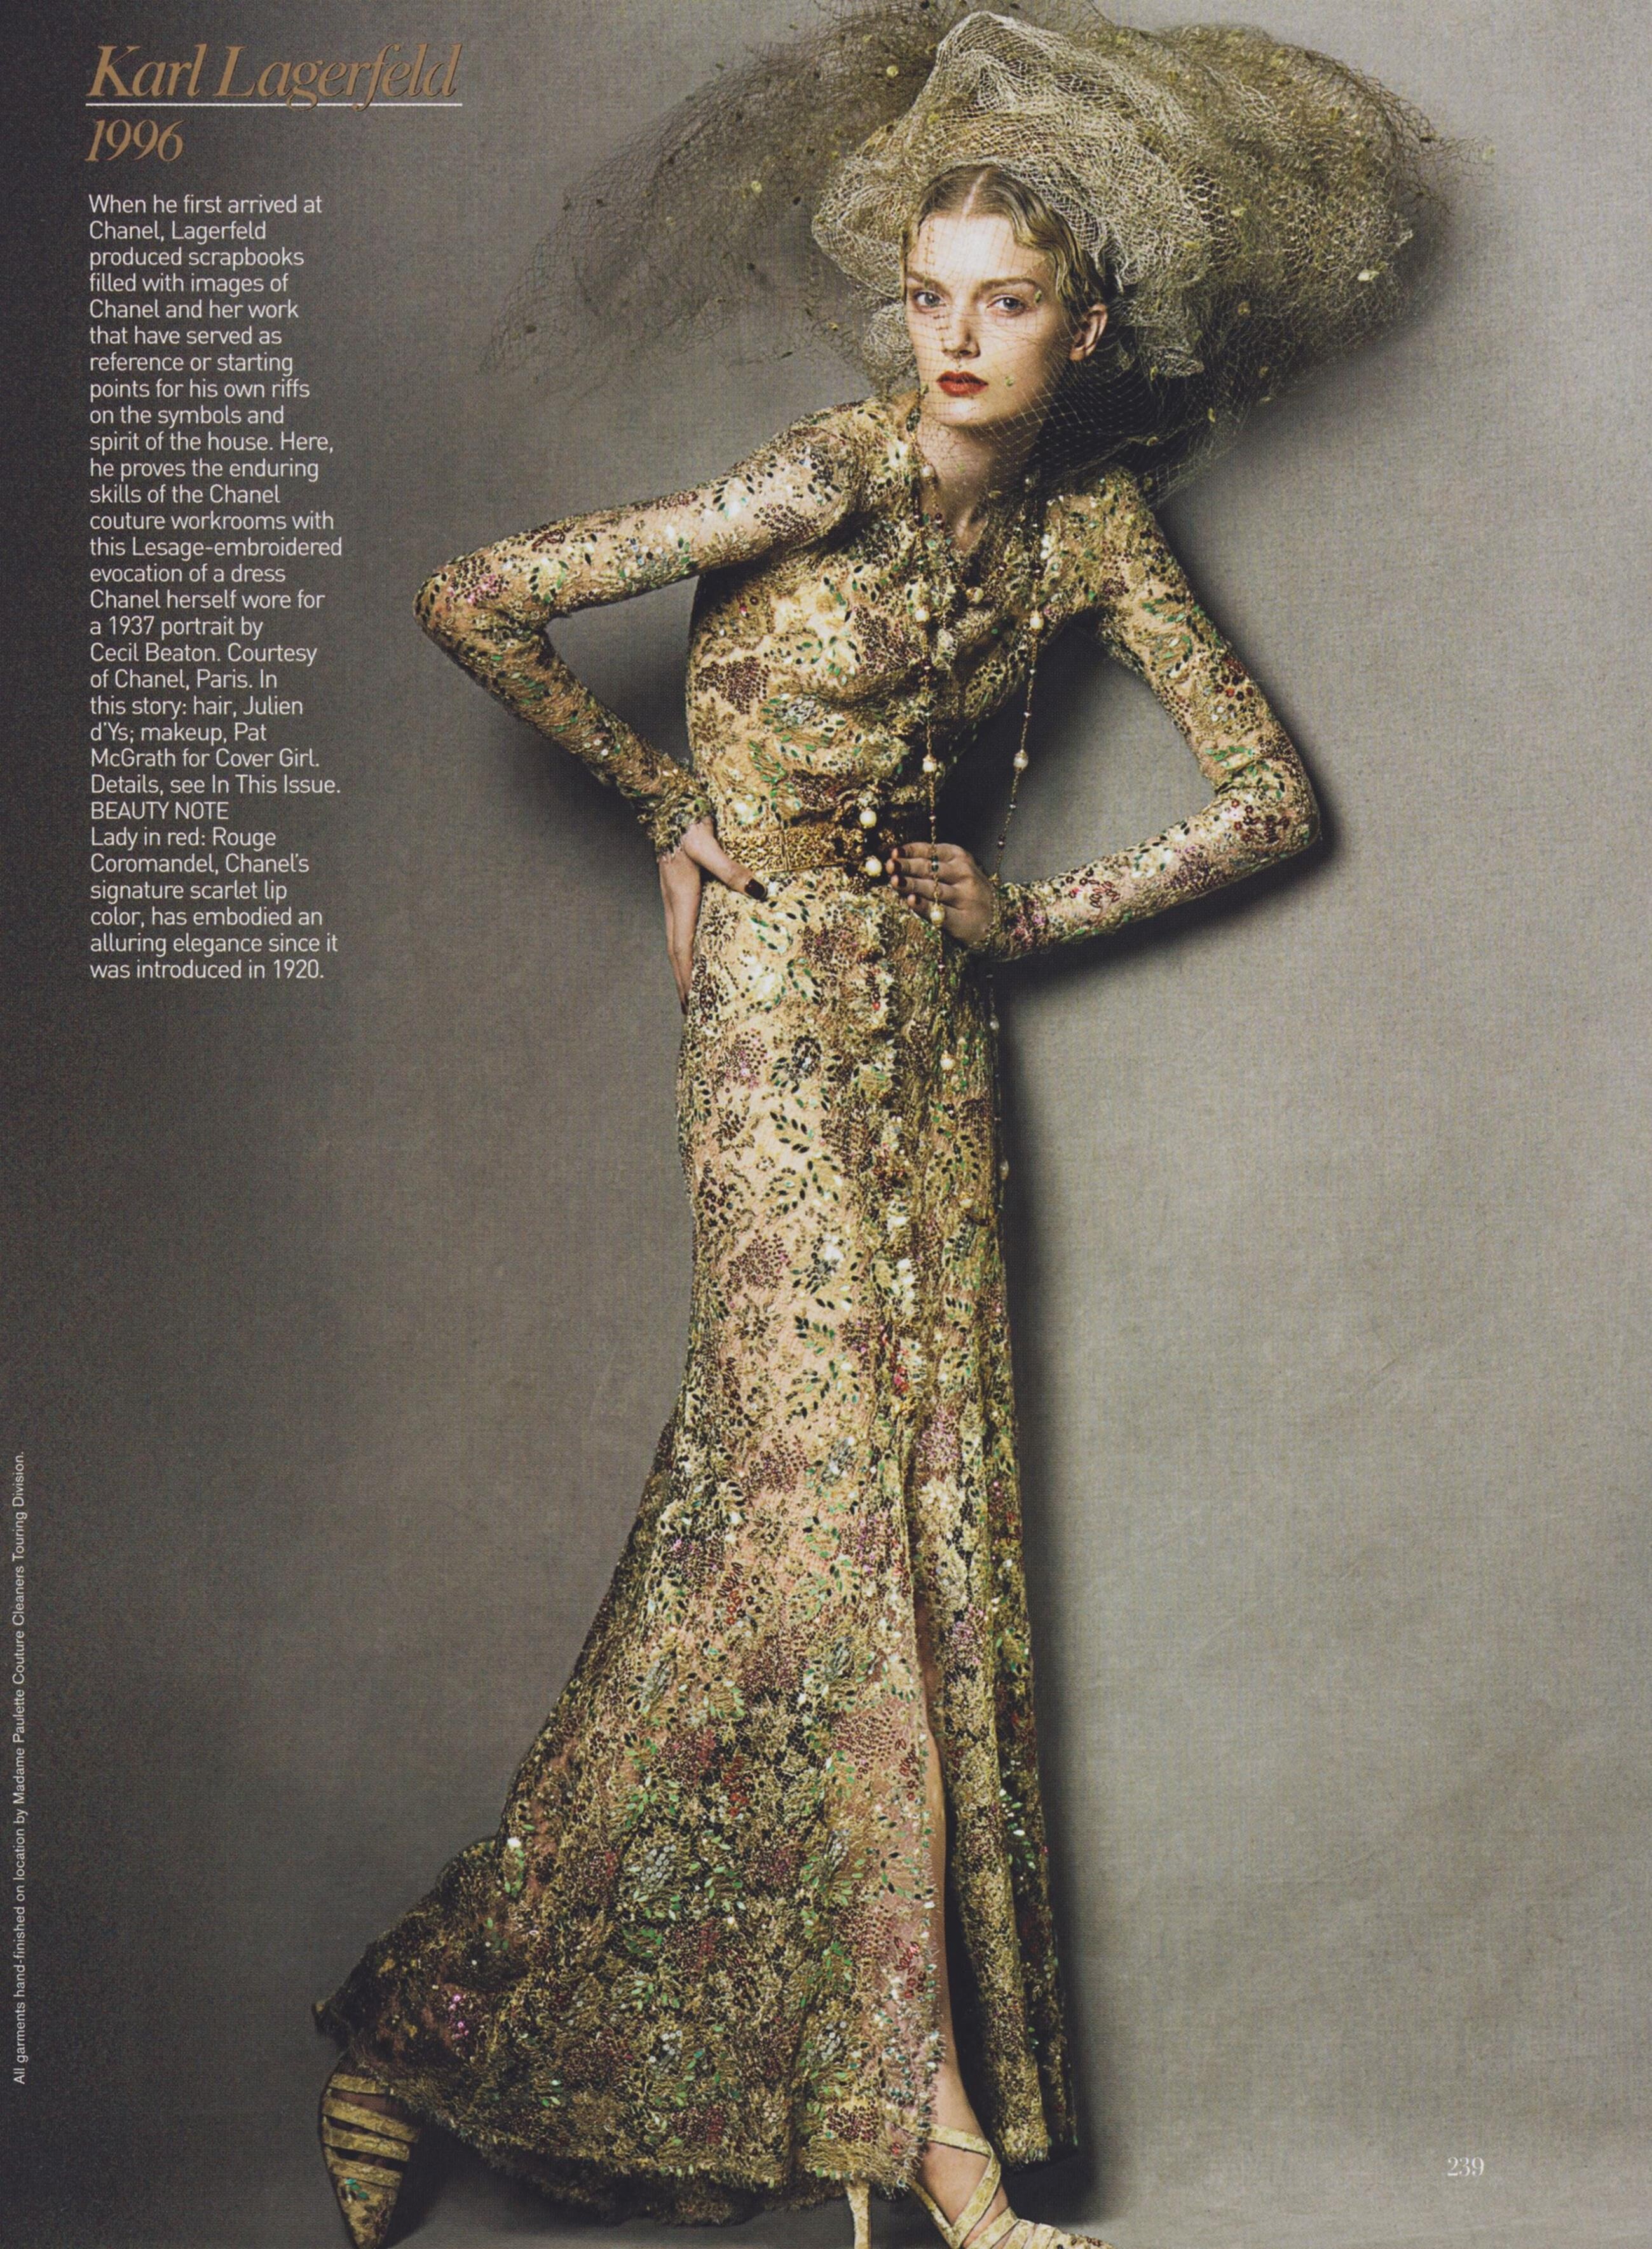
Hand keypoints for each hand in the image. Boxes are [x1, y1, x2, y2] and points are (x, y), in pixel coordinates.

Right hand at [659, 816, 763, 1010]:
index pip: (682, 949)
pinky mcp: (680, 894)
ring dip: (683, 970)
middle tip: (691, 1011)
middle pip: (676, 954)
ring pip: (676, 944)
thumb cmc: (690, 824)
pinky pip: (681, 931)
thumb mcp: (711, 845)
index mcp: (681, 900)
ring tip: (691, 992)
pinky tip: (697, 955)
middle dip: (683, 983)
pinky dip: (686, 951)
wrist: (670, 805)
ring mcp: (674, 900)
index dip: (687, 978)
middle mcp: (674, 905)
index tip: (691, 1004)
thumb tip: (760, 891)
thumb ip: (733, 869)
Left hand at [888, 840, 996, 948]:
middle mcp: (963, 874)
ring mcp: (964, 897)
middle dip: (907, 866)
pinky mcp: (962, 919)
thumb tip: (897, 860)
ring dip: (912, 884)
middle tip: (890, 866)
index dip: (911, 851)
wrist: (999, 921)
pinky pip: (939, 911)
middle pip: (930, 868)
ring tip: (895, 881)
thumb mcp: (957, 871)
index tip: (894, 852)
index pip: (932, 850)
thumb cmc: (969, 892)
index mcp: (960, 857)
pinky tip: (911, 901)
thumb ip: (932, 864)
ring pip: (933, 888)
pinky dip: (924, 906)